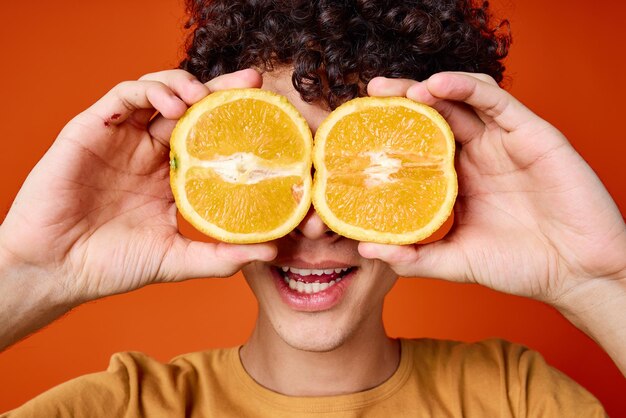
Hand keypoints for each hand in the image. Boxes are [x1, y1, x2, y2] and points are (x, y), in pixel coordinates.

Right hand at [0, 69, 275, 306]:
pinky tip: (171, 105)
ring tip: (203, 98)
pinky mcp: (92, 129)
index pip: (210, 137)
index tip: (268, 114)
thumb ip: (221, 255)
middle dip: (222, 90)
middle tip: (252, 84)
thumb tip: (272, 249)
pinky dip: (149, 91)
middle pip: (191, 107)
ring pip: (158, 92)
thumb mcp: (176, 259)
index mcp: (171, 176)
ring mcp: (121, 138)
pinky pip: (123, 96)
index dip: (236, 121)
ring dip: (184, 86)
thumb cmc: (112, 265)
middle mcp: (149, 152)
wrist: (56, 269)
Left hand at [361, 72, 625, 307]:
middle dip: (402, 99)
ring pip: (462, 99)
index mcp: (455, 179)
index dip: (389, 132)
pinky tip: (438, 85)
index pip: (416, 144)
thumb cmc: (518, 267)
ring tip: (403, 92)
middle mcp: (475, 155)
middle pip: (434, 113)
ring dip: (431, 88)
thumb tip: (364, 248)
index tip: (357, 127)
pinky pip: (496, 101)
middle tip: (373, 92)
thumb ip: (413, 256)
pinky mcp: (530, 133)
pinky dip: (467, 87)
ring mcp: (501, 142)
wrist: (577, 273)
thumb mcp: (455, 262)